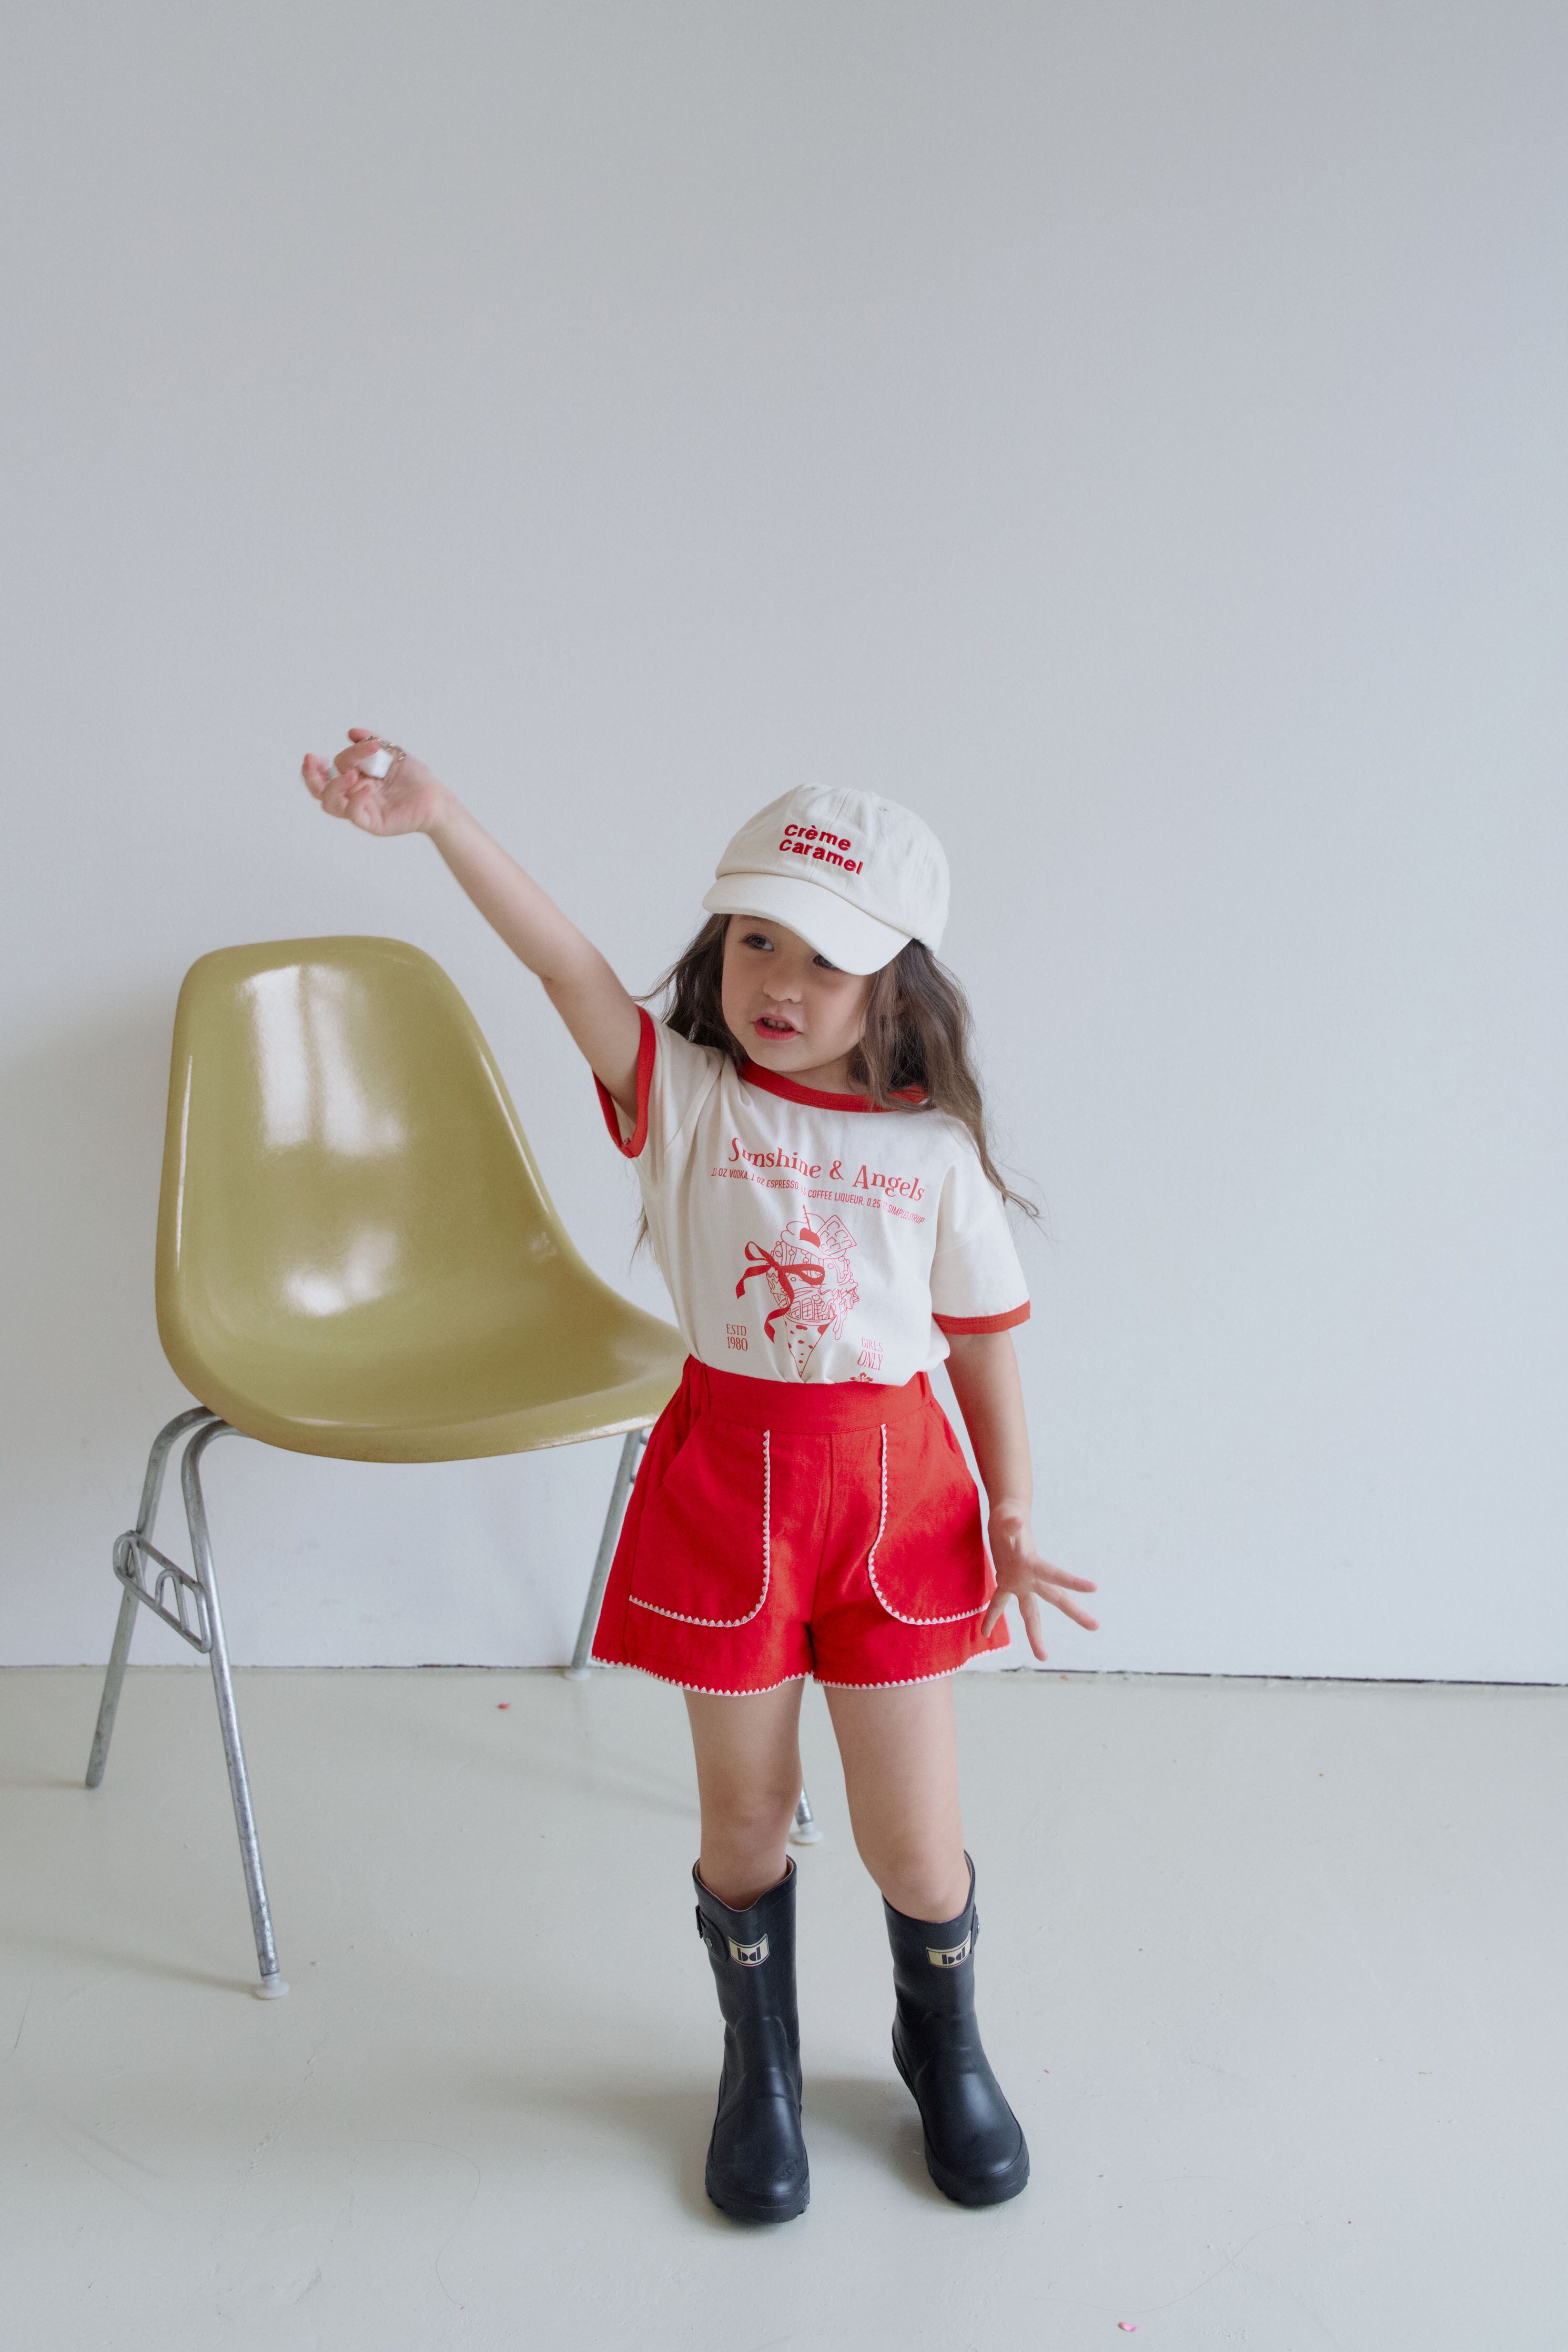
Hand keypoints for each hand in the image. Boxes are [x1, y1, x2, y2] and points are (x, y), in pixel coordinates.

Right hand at [301, 729, 450, 836]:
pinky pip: (354, 814)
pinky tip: (367, 786)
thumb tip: (352, 732)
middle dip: (310, 776)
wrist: (436, 797)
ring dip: (334, 786)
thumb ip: (370, 743)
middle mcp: (353, 794)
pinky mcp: (372, 823)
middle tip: (312, 760)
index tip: (332, 749)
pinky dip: (356, 799)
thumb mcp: (391, 753)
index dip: (323, 763)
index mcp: (354, 778)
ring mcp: (361, 809)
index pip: (330, 770)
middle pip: (319, 791)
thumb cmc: (414, 778)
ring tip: (351, 773)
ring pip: (331, 804)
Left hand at [979, 1501, 1098, 1660]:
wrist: (1007, 1517)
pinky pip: (1000, 1602)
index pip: (1055, 1574)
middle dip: (1075, 1613)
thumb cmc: (1009, 1516)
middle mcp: (1032, 1577)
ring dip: (1035, 1634)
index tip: (1095, 1587)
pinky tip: (984, 1632)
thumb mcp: (1007, 1518)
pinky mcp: (1007, 1581)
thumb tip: (1015, 1520)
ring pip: (1031, 1611)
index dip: (1073, 1581)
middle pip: (1056, 1598)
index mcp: (1034, 1563)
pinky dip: (992, 1615)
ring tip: (1043, 1656)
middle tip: (1096, 1626)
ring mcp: (1021, 1582)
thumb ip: (1011, 1522)